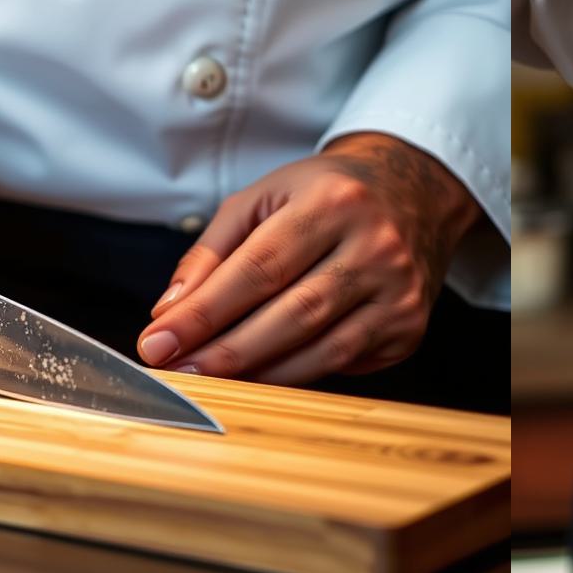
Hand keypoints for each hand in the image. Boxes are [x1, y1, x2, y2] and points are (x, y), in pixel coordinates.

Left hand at [135, 132, 479, 385]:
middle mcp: (375, 243)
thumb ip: (214, 249)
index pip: (258, 267)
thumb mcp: (267, 196)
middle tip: (176, 372)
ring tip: (209, 381)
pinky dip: (298, 375)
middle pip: (291, 313)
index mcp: (333, 200)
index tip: (158, 342)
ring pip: (320, 348)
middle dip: (225, 351)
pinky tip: (262, 377)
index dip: (205, 312)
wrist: (414, 190)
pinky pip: (344, 362)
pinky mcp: (409, 325)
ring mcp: (399, 288)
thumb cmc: (328, 194)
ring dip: (258, 373)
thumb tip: (170, 312)